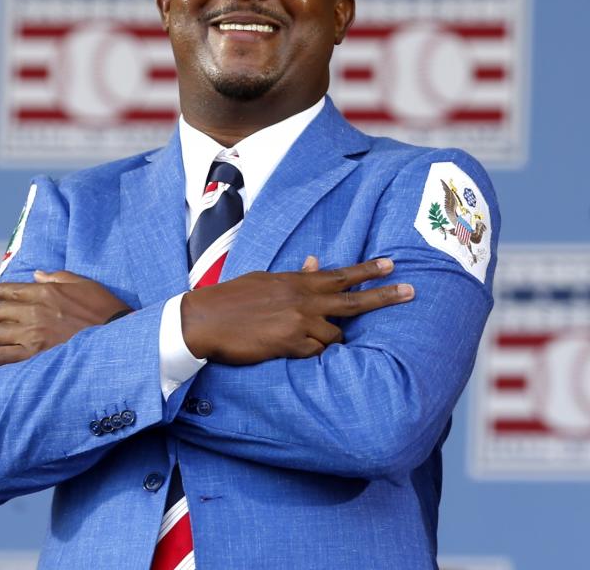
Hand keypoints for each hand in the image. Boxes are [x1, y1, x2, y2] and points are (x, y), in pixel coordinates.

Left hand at [0, 270, 129, 367]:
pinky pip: (1, 357)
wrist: (117, 337)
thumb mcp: (84, 284)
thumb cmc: (106, 309)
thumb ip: (58, 277)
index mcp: (45, 292)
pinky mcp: (33, 356)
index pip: (13, 290)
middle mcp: (33, 312)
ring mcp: (31, 335)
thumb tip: (37, 275)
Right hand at [181, 257, 413, 363]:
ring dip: (331, 339)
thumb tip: (315, 263)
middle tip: (411, 292)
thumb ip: (294, 276)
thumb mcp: (264, 280)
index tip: (391, 264)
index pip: (339, 274)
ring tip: (310, 341)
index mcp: (295, 281)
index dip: (368, 270)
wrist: (204, 320)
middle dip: (385, 296)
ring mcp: (298, 323)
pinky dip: (313, 352)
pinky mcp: (290, 345)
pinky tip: (299, 351)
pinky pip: (315, 352)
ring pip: (335, 335)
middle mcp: (302, 300)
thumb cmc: (231, 298)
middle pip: (353, 300)